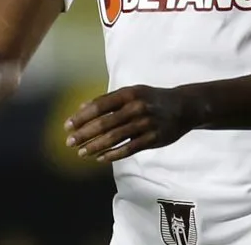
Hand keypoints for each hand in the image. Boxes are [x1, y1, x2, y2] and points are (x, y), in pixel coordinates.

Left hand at [64, 85, 191, 162]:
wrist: (183, 106)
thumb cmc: (151, 99)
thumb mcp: (132, 93)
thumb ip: (108, 100)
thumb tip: (81, 109)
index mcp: (128, 94)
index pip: (99, 106)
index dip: (81, 117)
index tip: (67, 126)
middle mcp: (136, 107)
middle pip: (104, 123)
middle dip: (84, 134)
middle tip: (69, 142)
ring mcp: (145, 124)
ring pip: (114, 138)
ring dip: (95, 146)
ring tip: (82, 153)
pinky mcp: (153, 138)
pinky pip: (129, 149)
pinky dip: (113, 154)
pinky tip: (101, 158)